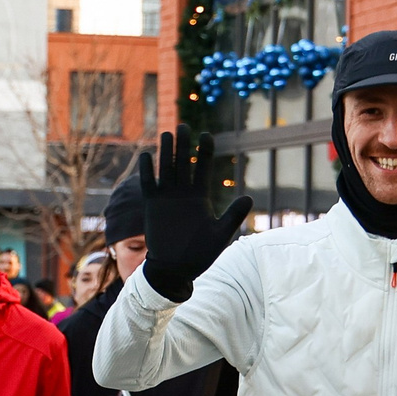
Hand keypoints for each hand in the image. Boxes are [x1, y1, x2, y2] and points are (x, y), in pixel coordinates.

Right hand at [139, 129, 251, 301]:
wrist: (176, 269)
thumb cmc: (200, 254)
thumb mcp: (220, 234)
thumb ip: (232, 215)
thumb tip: (249, 198)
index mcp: (200, 196)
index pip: (203, 166)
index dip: (204, 150)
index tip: (207, 135)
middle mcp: (183, 193)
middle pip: (183, 162)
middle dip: (183, 144)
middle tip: (184, 126)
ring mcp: (167, 198)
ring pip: (166, 168)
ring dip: (166, 151)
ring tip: (167, 134)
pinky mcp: (152, 205)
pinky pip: (149, 183)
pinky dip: (147, 170)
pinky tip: (147, 155)